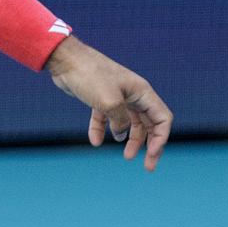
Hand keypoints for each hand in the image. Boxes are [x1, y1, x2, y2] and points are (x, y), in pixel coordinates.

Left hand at [46, 37, 173, 170]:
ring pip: (129, 123)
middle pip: (149, 124)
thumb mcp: (108, 102)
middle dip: (149, 145)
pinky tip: (95, 141)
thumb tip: (121, 135)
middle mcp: (133, 94)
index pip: (162, 118)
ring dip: (129, 140)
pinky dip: (102, 130)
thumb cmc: (89, 76)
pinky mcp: (99, 99)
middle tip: (147, 165)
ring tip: (126, 156)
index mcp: (142, 92)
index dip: (161, 138)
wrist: (65, 60)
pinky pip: (105, 118)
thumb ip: (120, 120)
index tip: (152, 154)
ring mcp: (117, 96)